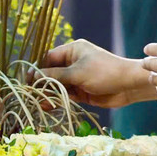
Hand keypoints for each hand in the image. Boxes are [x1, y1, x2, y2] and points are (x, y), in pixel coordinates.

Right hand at [39, 39, 155, 108]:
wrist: (129, 85)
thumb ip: (54, 76)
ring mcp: (77, 77)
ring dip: (49, 93)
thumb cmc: (104, 72)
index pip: (49, 58)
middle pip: (51, 72)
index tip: (27, 81)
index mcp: (72, 50)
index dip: (37, 69)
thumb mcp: (77, 72)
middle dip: (42, 83)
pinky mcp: (82, 90)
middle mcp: (73, 62)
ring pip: (57, 85)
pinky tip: (49, 105)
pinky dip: (58, 99)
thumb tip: (33, 76)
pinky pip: (65, 94)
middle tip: (31, 94)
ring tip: (40, 103)